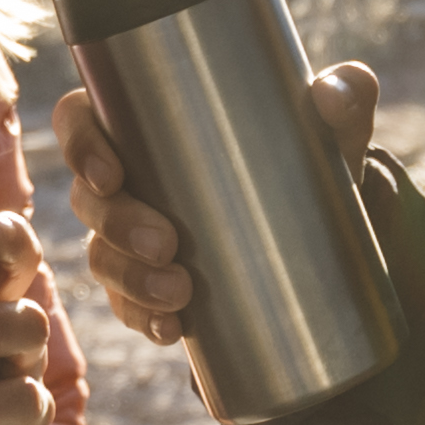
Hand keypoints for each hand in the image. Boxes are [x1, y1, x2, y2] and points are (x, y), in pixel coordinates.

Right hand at [53, 60, 376, 353]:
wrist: (320, 228)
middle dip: (119, 226)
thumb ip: (344, 96)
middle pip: (89, 200)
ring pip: (103, 257)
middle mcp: (127, 180)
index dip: (81, 146)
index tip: (113, 174)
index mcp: (146, 123)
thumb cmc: (307, 154)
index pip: (80, 122)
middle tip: (168, 244)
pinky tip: (171, 329)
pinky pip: (128, 305)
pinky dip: (144, 318)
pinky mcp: (150, 284)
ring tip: (180, 293)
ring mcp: (131, 237)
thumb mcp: (330, 126)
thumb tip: (331, 95)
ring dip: (132, 280)